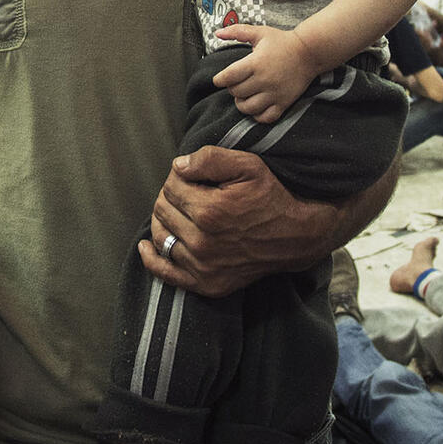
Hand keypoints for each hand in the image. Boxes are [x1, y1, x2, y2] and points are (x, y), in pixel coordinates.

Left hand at [140, 147, 326, 297]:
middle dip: (170, 196)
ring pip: (161, 237)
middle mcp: (202, 243)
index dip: (179, 177)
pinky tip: (146, 246)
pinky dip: (152, 259)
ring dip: (163, 220)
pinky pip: (166, 273)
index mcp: (209, 212)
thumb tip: (178, 166)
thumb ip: (210, 159)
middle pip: (162, 210)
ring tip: (177, 210)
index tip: (194, 176)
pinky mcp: (206, 284)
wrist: (296, 237)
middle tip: (189, 191)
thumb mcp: (248, 165)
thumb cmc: (272, 197)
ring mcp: (202, 267)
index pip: (171, 187)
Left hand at [210, 25, 318, 123]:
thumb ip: (237, 31)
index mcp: (255, 63)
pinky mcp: (284, 102)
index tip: (219, 79)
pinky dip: (257, 115)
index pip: (229, 77)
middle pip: (236, 92)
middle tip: (236, 83)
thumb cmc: (283, 42)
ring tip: (245, 95)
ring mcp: (274, 93)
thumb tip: (217, 33)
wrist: (309, 52)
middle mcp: (264, 80)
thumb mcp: (260, 32)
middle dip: (232, 88)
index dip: (219, 79)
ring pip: (248, 108)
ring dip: (242, 103)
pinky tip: (257, 106)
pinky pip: (266, 118)